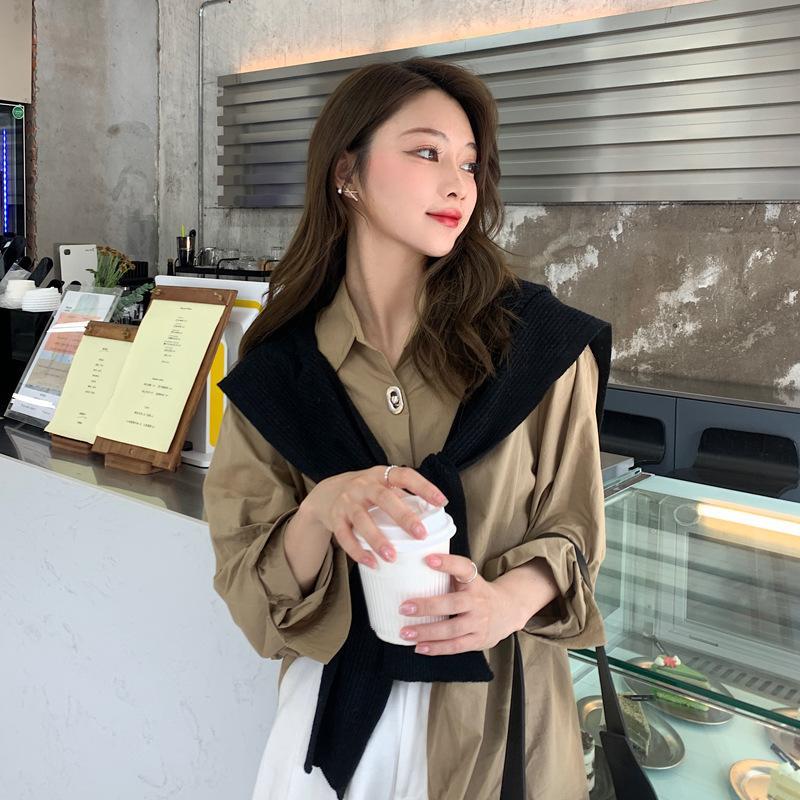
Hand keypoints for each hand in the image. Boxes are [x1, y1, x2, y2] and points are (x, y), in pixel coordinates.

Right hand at [301, 466, 447, 568]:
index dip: (424, 487)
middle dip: (403, 516)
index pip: (405, 475)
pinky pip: (345, 536)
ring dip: (378, 539)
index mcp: (381, 476)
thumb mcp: (382, 486)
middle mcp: (363, 485)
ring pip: (362, 519)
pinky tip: (371, 563)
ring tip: (392, 557)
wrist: (327, 493)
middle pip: (384, 498)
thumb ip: (402, 497)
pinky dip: (358, 551)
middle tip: (421, 534)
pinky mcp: (335, 518)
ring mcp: (347, 501)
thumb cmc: (365, 492)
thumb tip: (434, 515)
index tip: (442, 501)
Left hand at [397, 554, 521, 654]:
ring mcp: (479, 623)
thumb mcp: (469, 578)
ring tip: (405, 632)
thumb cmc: (477, 592)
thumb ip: (449, 574)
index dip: (447, 563)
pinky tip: (419, 647)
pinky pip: (455, 647)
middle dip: (427, 607)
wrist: (509, 610)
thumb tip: (413, 567)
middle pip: (452, 604)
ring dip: (427, 632)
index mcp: (475, 582)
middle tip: (404, 607)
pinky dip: (436, 648)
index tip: (428, 559)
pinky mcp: (478, 641)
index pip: (463, 568)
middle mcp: (478, 602)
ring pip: (452, 629)